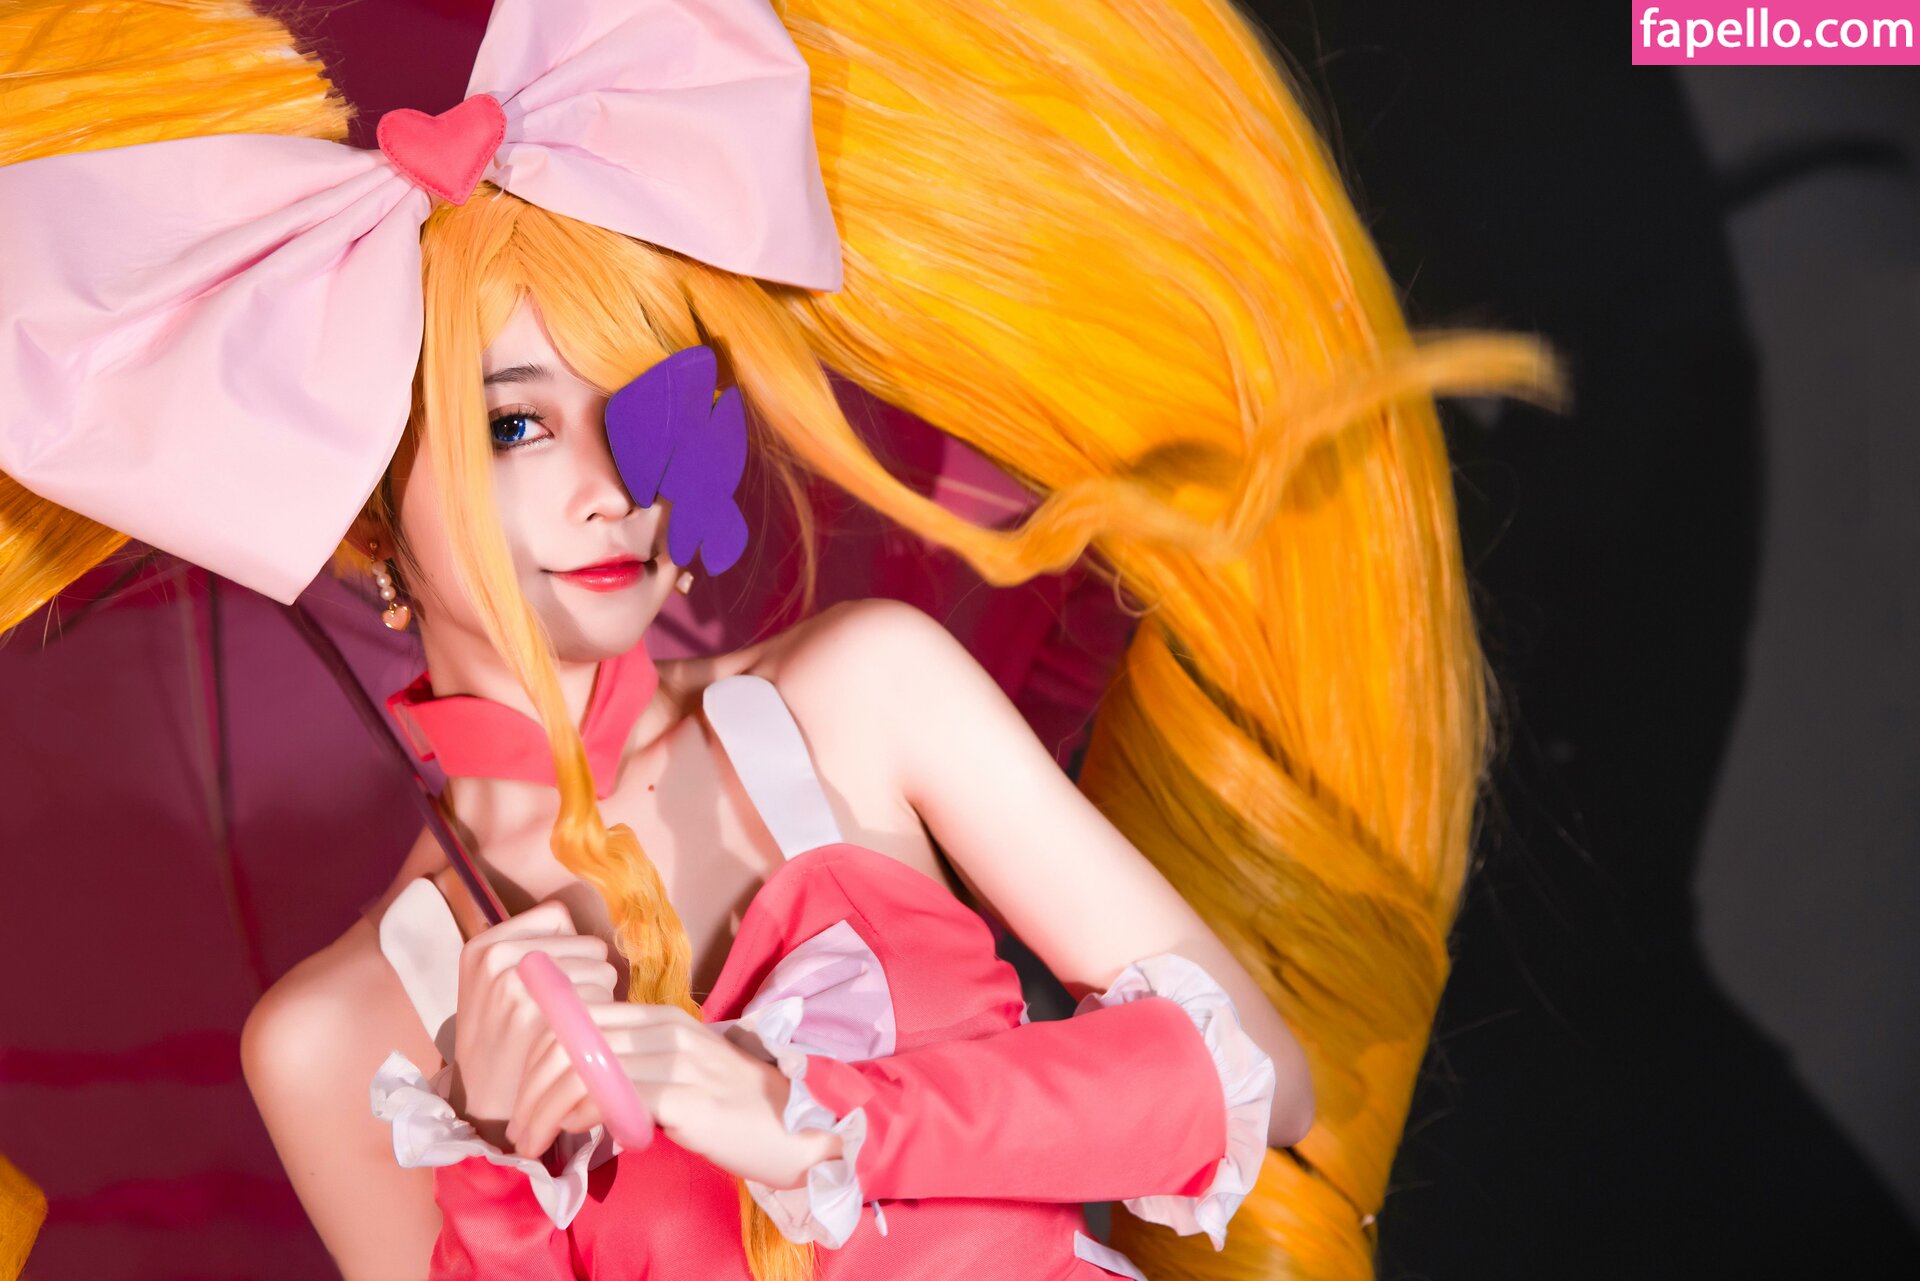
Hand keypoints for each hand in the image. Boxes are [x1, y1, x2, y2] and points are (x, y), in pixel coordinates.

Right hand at [447, 900, 619, 1146]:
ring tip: (573, 1028)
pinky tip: (581, 1042)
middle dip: (592, 975)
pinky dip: (602, 1019)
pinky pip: (600, 997)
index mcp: (485, 945)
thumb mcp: (496, 986)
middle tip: (569, 1015)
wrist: (483, 1106)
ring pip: (602, 969)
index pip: (559, 917)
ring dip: (602, 998)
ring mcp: (515, 982)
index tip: (562, 982)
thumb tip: (599, 938)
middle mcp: (496, 955)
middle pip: (588, 943)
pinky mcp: (538, 1013)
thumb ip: (535, 954)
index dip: (573, 949)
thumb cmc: (503, 1044)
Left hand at [504, 1001, 842, 1187]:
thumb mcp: (678, 1073)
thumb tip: (574, 1085)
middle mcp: (666, 1029)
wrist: (796, 1130)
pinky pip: (612, 1096)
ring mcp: (677, 1059)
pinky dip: (580, 1116)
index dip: (538, 1054)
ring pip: (583, 1069)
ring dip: (545, 1109)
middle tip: (520, 1129)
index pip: (578, 1015)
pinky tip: (573, 1135)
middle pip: (571, 1040)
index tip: (524, 1096)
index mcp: (661, 1017)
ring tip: (535, 1141)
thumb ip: (633, 1066)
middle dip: (531, 1087)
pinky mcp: (683, 1096)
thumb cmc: (733, 1109)